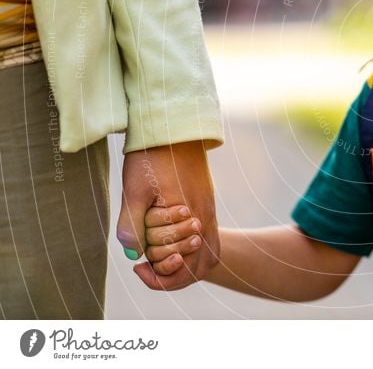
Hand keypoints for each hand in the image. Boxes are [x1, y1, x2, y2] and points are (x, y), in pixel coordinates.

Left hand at [115, 140, 219, 289]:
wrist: (175, 127)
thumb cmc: (152, 157)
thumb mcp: (134, 191)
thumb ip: (132, 226)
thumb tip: (134, 257)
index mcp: (191, 218)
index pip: (184, 268)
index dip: (158, 276)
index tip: (138, 266)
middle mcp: (206, 218)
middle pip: (200, 268)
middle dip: (171, 274)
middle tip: (146, 263)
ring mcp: (209, 211)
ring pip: (208, 255)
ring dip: (186, 265)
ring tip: (161, 259)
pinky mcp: (207, 203)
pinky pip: (208, 239)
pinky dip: (192, 250)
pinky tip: (172, 242)